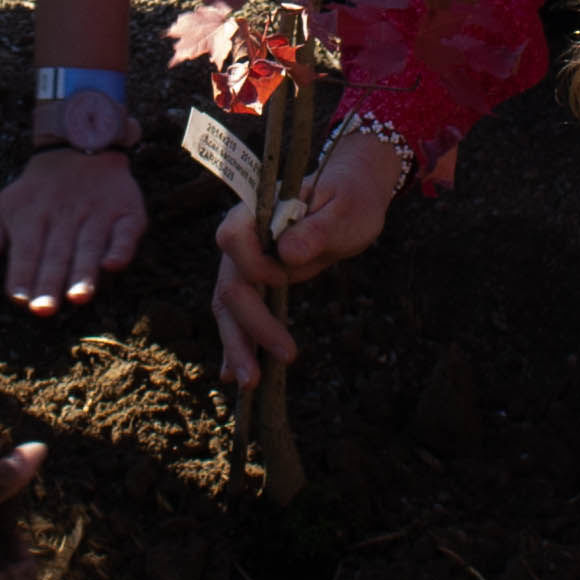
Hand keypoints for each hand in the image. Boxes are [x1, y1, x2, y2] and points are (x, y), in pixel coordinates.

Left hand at [0, 143, 148, 311]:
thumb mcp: (6, 205)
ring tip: (78, 297)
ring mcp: (97, 213)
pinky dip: (120, 247)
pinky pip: (125, 231)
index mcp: (32, 216)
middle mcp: (65, 215)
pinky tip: (112, 265)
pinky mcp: (126, 212)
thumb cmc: (37, 191)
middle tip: (44, 310)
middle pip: (57, 254)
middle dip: (50, 283)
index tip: (19, 300)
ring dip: (84, 271)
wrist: (80, 147)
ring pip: (89, 245)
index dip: (22, 274)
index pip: (25, 250)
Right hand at [209, 123, 406, 389]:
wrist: (350, 196)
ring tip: (249, 383)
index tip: (285, 279)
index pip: (233, 239)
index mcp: (258, 210)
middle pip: (230, 285)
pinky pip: (241, 314)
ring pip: (229, 307)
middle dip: (246, 328)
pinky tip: (236, 374)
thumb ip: (316, 229)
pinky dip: (239, 342)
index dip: (254, 266)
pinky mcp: (258, 282)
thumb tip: (286, 253)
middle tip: (270, 365)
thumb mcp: (344, 211)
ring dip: (237, 344)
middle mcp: (243, 237)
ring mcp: (247, 262)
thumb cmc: (349, 198)